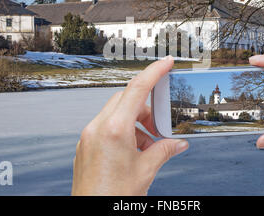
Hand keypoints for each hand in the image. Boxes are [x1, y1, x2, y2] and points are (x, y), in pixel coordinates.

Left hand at [72, 56, 188, 195]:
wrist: (90, 213)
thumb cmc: (113, 197)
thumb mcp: (145, 171)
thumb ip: (164, 150)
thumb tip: (177, 143)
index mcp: (114, 129)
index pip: (137, 89)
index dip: (154, 72)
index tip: (165, 62)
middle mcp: (97, 127)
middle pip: (126, 100)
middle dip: (147, 108)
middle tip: (160, 125)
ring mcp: (89, 135)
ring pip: (117, 113)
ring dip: (136, 123)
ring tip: (149, 145)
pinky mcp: (86, 144)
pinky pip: (107, 126)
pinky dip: (125, 131)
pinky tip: (135, 150)